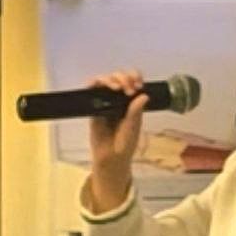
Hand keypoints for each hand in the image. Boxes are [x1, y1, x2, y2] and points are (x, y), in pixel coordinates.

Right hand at [87, 68, 148, 184]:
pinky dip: (92, 84)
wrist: (110, 159)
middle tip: (128, 90)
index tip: (137, 85)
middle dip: (123, 78)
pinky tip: (97, 85)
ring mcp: (105, 101)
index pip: (133, 81)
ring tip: (115, 88)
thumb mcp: (133, 128)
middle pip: (119, 77)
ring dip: (110, 79)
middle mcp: (118, 98)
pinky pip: (91, 91)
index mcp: (131, 102)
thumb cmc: (125, 145)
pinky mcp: (93, 107)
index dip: (135, 77)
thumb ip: (136, 112)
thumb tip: (144, 95)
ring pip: (105, 80)